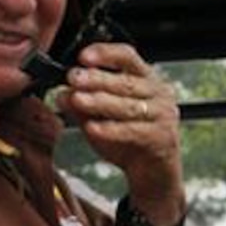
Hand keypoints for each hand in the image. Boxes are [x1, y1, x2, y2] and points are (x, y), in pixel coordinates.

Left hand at [63, 42, 183, 220]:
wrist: (153, 172)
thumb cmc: (129, 139)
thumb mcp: (100, 118)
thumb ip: (83, 106)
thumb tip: (62, 93)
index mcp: (146, 79)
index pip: (127, 56)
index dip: (105, 53)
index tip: (83, 57)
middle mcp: (159, 93)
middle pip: (126, 81)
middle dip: (97, 79)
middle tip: (73, 78)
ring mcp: (163, 115)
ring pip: (128, 105)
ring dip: (100, 102)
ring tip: (79, 100)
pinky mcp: (162, 137)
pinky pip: (133, 131)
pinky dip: (111, 129)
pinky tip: (93, 128)